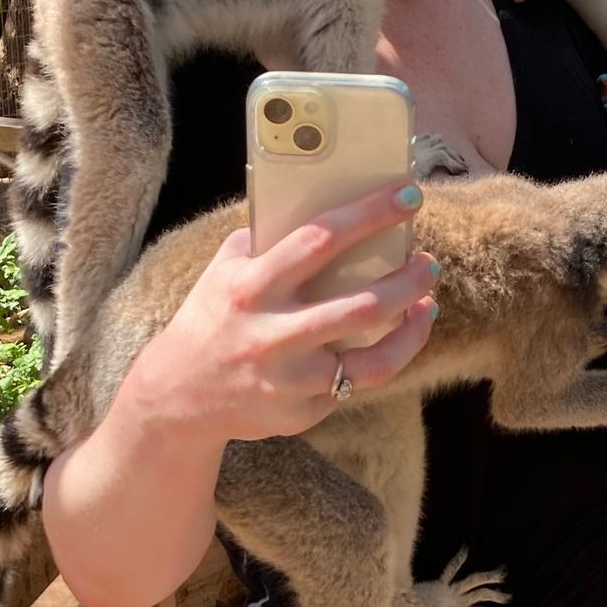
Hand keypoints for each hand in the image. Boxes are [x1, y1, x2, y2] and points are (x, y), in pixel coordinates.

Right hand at [122, 183, 439, 449]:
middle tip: (427, 262)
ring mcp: (291, 380)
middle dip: (408, 280)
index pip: (320, 239)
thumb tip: (327, 204)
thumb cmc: (212, 316)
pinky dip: (381, 357)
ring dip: (413, 328)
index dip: (370, 214)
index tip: (408, 195)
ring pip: (376, 361)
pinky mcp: (303, 412)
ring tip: (426, 304)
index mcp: (252, 287)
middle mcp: (273, 335)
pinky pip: (355, 385)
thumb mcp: (225, 269)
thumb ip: (268, 240)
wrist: (178, 395)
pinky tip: (393, 339)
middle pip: (362, 306)